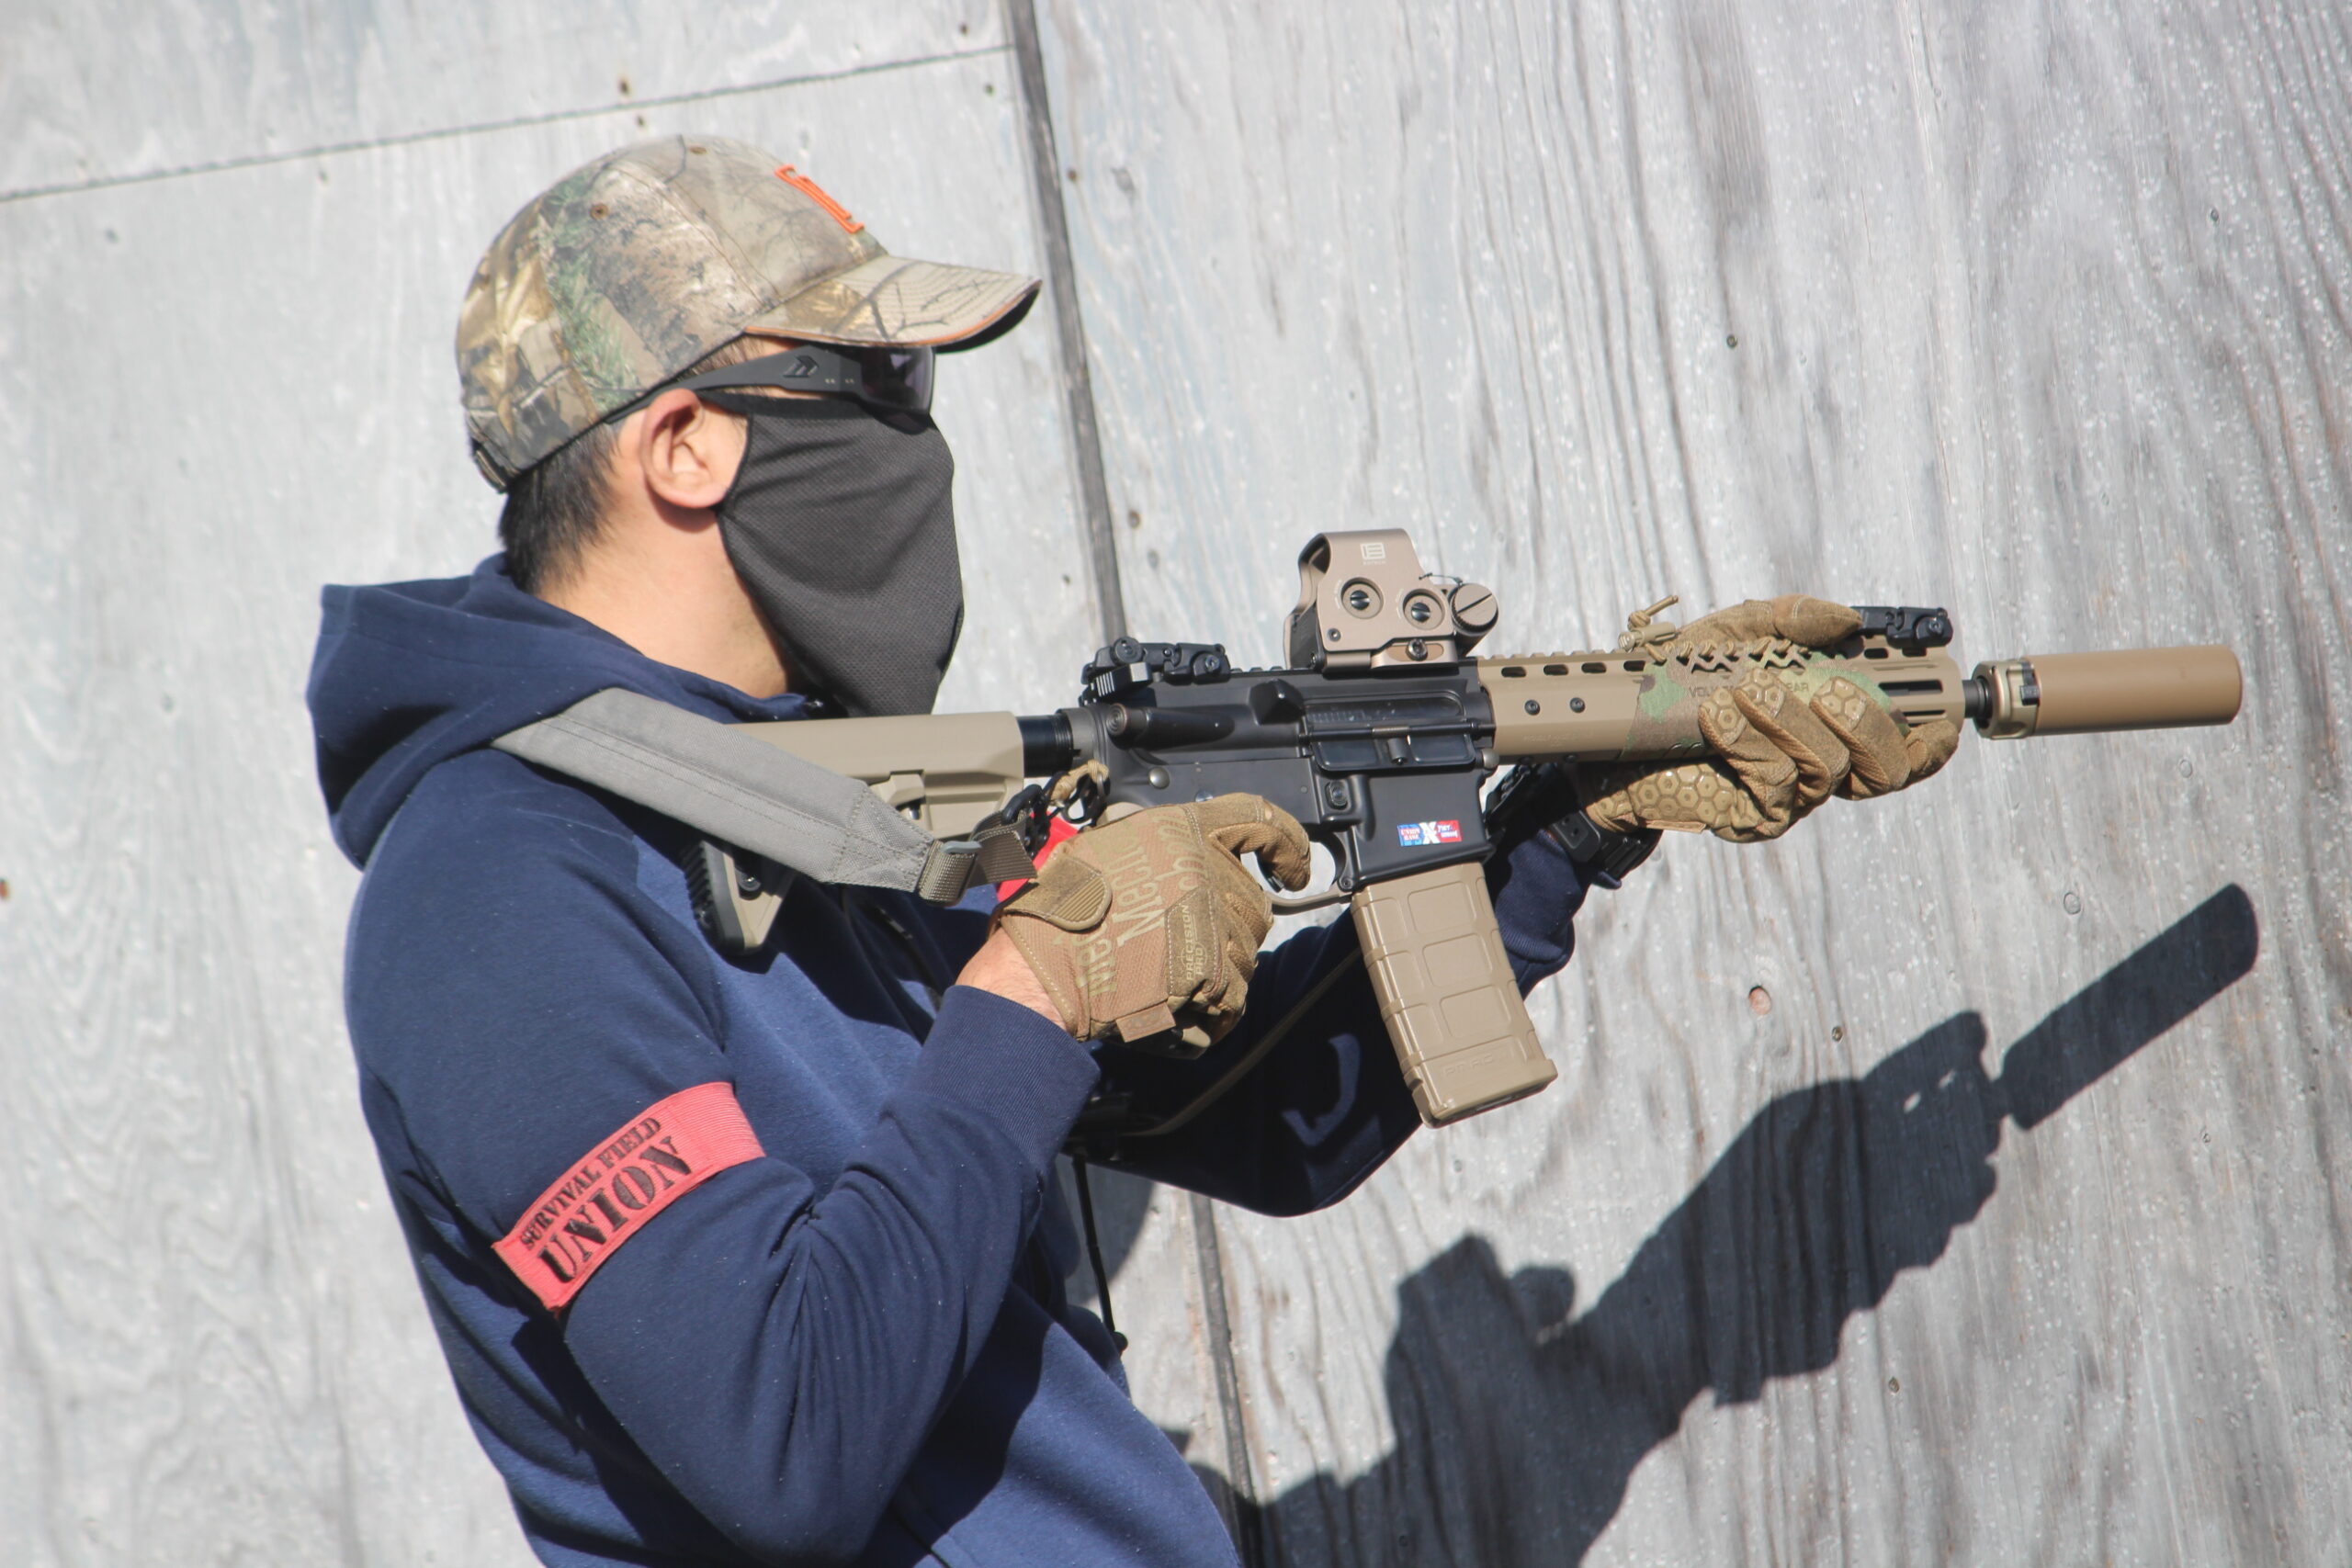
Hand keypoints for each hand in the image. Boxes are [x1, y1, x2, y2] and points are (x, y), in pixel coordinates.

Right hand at [990, 794, 1311, 1045]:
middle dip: (1225, 933)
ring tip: (1158, 981)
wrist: (1040, 970)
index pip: (1259, 819)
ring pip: (1246, 956)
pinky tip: (1170, 1011)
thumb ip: (1158, 850)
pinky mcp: (1213, 972)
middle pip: (1252, 904)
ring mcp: (1211, 920)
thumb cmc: (1057, 916)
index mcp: (1177, 829)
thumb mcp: (1104, 849)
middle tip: (1176, 952)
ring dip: (1214, 976)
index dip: (1288, 845)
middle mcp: (1203, 867)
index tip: (1295, 869)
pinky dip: (1208, 1015)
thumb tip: (1188, 863)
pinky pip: (1233, 1000)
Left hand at [1577, 595, 1960, 842]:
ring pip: (1831, 768)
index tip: (1944, 710)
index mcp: (1830, 726)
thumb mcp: (1728, 635)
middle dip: (1870, 718)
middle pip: (1889, 767)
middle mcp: (1820, 766)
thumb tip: (1847, 618)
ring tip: (1744, 690)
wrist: (1608, 735)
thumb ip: (1787, 621)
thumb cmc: (1671, 686)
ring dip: (1792, 717)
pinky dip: (1748, 739)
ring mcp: (1789, 798)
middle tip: (1831, 686)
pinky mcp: (1750, 817)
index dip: (1935, 736)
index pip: (1907, 748)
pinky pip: (1775, 779)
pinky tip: (1715, 716)